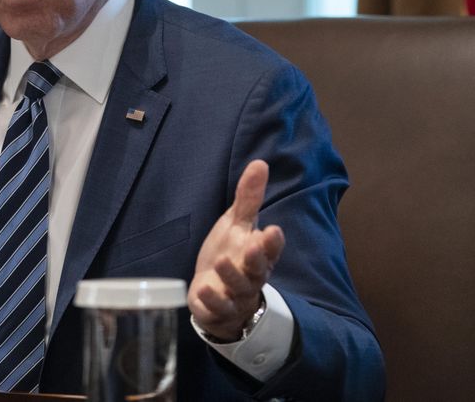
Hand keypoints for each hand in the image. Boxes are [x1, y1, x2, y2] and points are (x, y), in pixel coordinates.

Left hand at [188, 159, 284, 341]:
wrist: (214, 293)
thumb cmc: (230, 254)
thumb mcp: (236, 224)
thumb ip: (248, 198)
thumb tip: (260, 163)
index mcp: (259, 254)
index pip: (271, 249)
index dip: (273, 242)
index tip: (273, 230)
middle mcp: (252, 276)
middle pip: (258, 270)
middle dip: (256, 258)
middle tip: (252, 245)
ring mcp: (236, 295)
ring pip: (239, 289)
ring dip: (231, 276)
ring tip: (220, 261)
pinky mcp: (218, 310)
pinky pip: (218, 308)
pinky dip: (212, 301)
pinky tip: (202, 290)